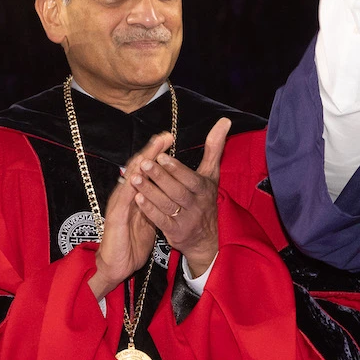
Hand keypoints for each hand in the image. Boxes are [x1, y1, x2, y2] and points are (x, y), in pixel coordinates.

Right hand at [88, 131, 174, 300]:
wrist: (117, 266)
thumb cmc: (132, 244)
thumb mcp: (149, 219)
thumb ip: (155, 203)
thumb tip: (168, 190)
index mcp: (135, 196)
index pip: (146, 170)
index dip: (156, 154)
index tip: (169, 139)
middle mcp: (125, 196)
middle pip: (138, 168)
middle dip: (151, 151)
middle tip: (164, 136)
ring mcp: (119, 205)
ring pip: (130, 179)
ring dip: (141, 163)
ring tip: (152, 149)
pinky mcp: (116, 217)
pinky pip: (125, 199)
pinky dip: (132, 187)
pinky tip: (138, 176)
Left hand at [130, 117, 230, 276]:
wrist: (207, 238)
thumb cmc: (205, 200)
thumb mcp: (212, 174)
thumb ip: (214, 148)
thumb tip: (224, 121)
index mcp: (204, 189)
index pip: (190, 178)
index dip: (175, 168)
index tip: (160, 156)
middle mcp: (196, 204)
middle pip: (177, 190)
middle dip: (159, 177)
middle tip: (143, 164)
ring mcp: (186, 220)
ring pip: (167, 204)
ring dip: (150, 191)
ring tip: (135, 178)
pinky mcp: (176, 233)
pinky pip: (161, 221)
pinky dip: (149, 210)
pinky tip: (137, 199)